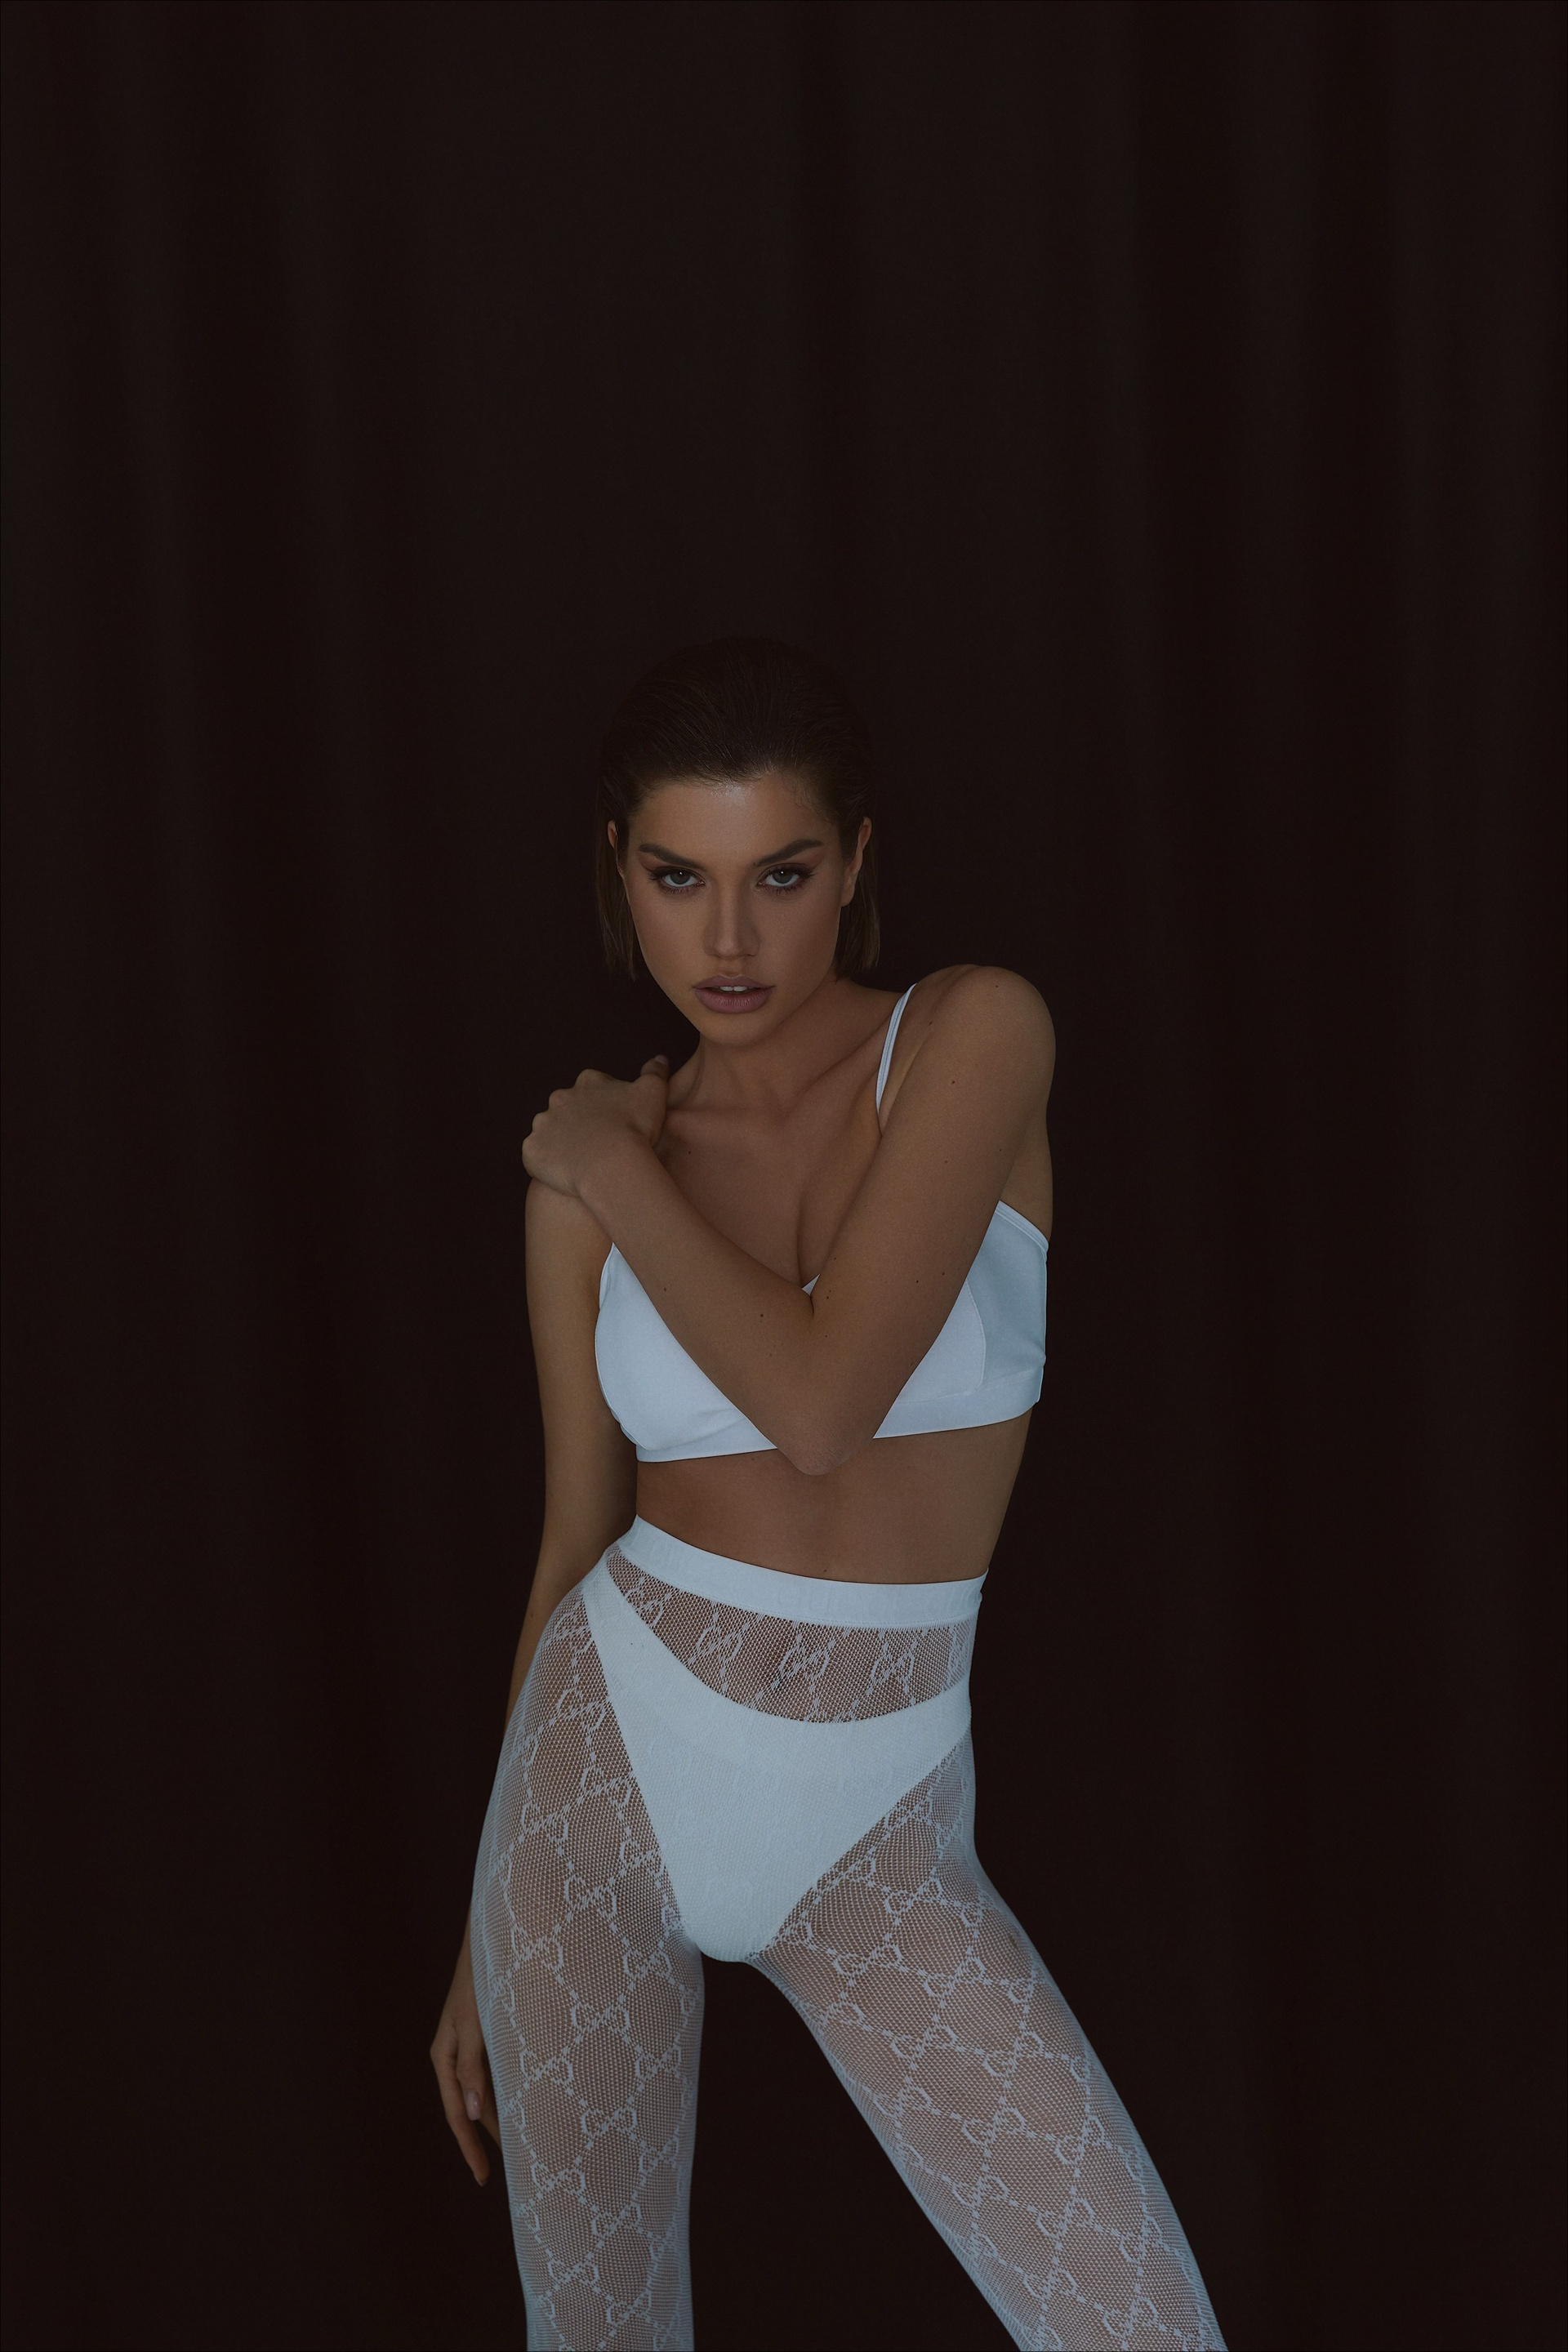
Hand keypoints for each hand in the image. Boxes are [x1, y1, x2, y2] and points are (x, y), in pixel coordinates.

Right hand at [431, 1935, 499, 2185]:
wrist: (496, 1938)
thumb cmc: (481, 1979)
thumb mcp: (475, 2025)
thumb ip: (474, 2068)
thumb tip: (475, 2115)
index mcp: (444, 2056)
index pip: (458, 2114)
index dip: (471, 2147)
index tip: (484, 2178)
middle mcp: (456, 2055)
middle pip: (471, 2108)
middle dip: (488, 2138)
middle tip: (512, 2169)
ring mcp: (472, 2045)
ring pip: (486, 2091)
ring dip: (502, 2115)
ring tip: (524, 2143)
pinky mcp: (489, 2034)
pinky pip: (497, 2073)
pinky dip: (509, 2090)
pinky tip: (526, 2101)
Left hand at [521, 1055, 668, 1196]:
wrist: (610, 1162)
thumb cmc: (634, 1126)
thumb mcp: (653, 1091)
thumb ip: (655, 1072)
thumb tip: (660, 1059)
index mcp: (587, 1082)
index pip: (593, 1086)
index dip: (606, 1103)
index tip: (616, 1120)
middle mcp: (559, 1098)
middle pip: (568, 1108)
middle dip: (580, 1121)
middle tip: (599, 1142)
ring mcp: (542, 1125)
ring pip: (550, 1132)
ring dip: (561, 1142)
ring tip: (581, 1160)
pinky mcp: (532, 1151)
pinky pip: (536, 1157)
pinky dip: (547, 1163)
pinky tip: (564, 1174)